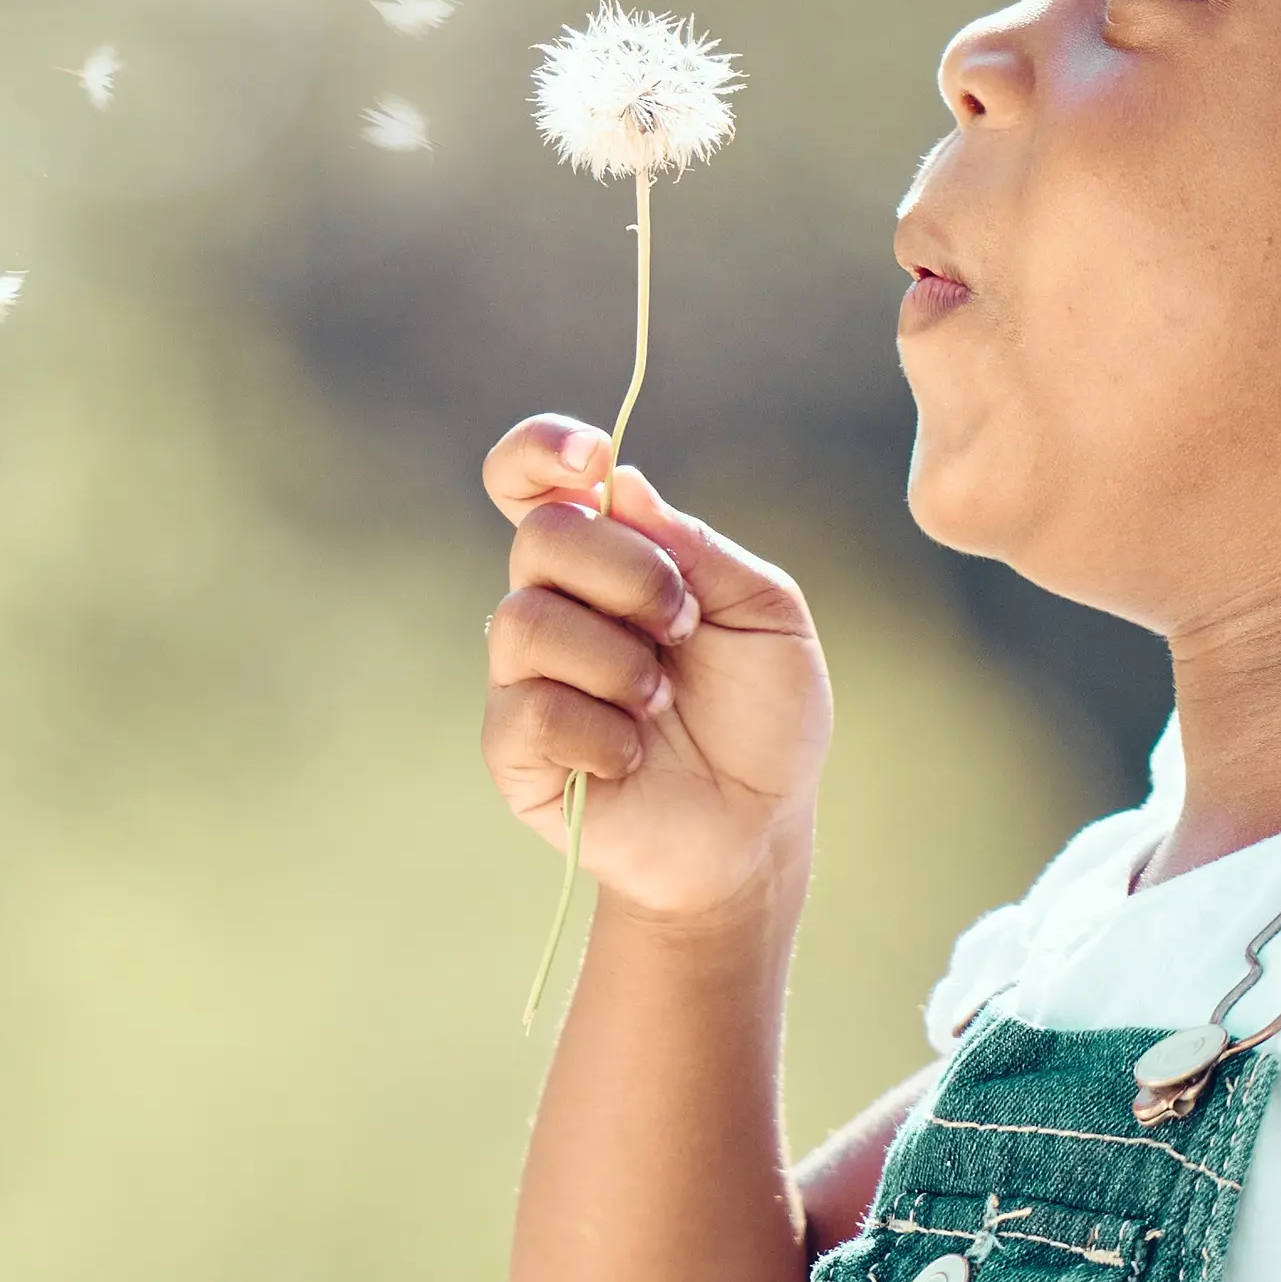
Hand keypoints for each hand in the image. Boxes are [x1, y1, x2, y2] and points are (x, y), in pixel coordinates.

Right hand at [480, 416, 832, 927]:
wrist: (756, 830)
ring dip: (617, 662)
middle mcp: (556, 605)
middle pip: (540, 537)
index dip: (540, 452)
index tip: (591, 459)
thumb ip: (698, 547)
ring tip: (661, 705)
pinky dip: (600, 732)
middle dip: (628, 574)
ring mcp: (525, 676)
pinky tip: (631, 757)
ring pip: (525, 621)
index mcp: (610, 560)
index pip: (533, 481)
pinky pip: (530, 709)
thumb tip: (621, 485)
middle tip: (684, 627)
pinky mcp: (513, 749)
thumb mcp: (767, 614)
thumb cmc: (764, 718)